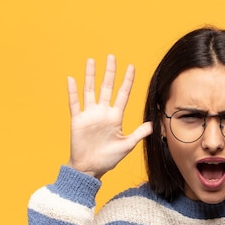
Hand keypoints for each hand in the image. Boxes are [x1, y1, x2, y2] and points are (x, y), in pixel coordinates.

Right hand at [67, 55, 151, 178]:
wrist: (90, 168)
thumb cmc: (108, 159)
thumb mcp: (126, 146)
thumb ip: (138, 134)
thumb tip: (152, 124)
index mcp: (115, 117)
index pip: (123, 95)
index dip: (127, 81)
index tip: (132, 67)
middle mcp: (103, 113)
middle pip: (107, 88)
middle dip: (110, 72)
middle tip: (112, 57)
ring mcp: (90, 115)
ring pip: (90, 91)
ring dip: (90, 76)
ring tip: (91, 61)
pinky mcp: (78, 121)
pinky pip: (74, 103)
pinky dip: (73, 92)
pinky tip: (71, 79)